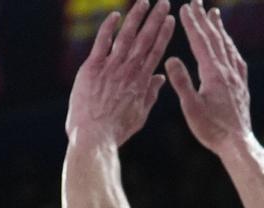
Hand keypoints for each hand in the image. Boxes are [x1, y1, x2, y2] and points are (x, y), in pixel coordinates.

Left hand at [66, 0, 175, 147]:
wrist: (94, 137)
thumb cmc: (116, 131)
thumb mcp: (139, 116)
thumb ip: (150, 95)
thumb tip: (160, 78)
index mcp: (142, 82)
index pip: (156, 52)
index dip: (164, 34)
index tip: (171, 20)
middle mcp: (129, 71)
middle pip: (145, 39)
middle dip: (156, 19)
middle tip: (164, 2)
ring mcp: (111, 67)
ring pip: (126, 36)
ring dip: (136, 17)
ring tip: (144, 2)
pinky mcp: (92, 68)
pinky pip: (102, 42)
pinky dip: (109, 27)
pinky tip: (116, 14)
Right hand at [167, 2, 252, 152]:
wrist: (238, 143)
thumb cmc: (212, 129)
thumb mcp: (191, 108)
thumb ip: (181, 82)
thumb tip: (170, 59)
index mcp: (213, 74)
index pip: (200, 42)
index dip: (192, 24)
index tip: (185, 7)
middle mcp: (228, 71)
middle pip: (215, 38)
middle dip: (204, 19)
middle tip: (197, 2)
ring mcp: (237, 77)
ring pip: (227, 46)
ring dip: (219, 28)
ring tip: (215, 14)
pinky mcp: (242, 85)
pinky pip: (236, 58)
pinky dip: (230, 46)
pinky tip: (229, 45)